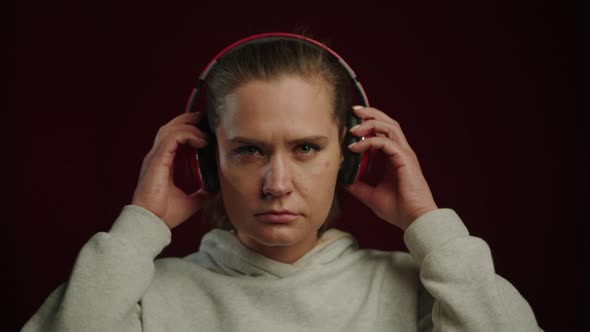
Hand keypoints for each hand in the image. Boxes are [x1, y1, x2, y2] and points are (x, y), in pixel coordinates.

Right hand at [131, 112, 213, 228]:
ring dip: (190, 126)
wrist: (151, 223)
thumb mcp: (191, 201)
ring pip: (171, 129)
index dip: (187, 130)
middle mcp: (156, 157)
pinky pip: (173, 137)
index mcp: (162, 163)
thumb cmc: (164, 214)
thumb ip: (201, 193)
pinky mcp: (157, 160)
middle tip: (204, 120)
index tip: (205, 131)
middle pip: (169, 128)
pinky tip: (201, 141)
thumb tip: (215, 190)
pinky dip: (188, 134)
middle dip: (187, 120)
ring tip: (205, 133)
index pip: (172, 138)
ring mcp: (155, 157)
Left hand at [342, 106, 437, 230]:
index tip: (351, 123)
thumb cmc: (398, 209)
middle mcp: (400, 152)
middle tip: (353, 111)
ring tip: (353, 128)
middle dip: (370, 114)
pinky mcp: (405, 159)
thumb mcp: (370, 195)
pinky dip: (369, 142)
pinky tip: (355, 148)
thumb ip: (357, 185)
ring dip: (370, 123)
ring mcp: (404, 154)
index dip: (368, 123)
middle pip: (387, 122)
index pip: (382, 132)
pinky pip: (386, 142)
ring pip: (389, 127)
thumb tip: (341, 180)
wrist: (414, 219)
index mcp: (394, 157)